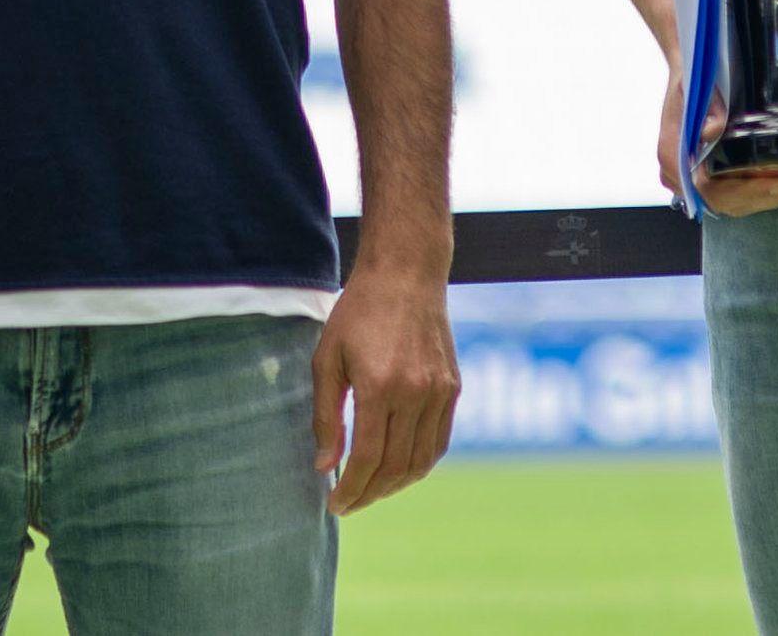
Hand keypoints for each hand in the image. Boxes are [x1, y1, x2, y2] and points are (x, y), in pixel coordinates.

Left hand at [312, 273, 458, 512]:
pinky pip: (438, 442)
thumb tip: (325, 466)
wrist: (406, 273)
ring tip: (370, 491)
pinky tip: (398, 469)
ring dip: (395, 486)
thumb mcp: (327, 358)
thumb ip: (326, 415)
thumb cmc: (357, 311)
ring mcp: (439, 393)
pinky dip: (419, 464)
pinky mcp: (453, 389)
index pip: (367, 458)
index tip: (334, 505)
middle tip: (348, 504)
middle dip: (369, 494)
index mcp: (379, 386)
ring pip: (420, 461)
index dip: (350, 489)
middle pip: (395, 467)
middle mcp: (415, 393)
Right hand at [661, 81, 777, 217]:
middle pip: (732, 200)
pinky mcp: (716, 176)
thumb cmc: (688, 76)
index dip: (745, 190)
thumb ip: (705, 108)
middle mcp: (684, 175)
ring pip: (743, 201)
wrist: (686, 66)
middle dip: (777, 195)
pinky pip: (745, 192)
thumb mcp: (693, 83)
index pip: (708, 189)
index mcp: (673, 154)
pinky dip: (774, 189)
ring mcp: (700, 179)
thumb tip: (713, 130)